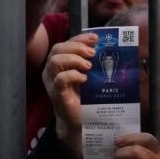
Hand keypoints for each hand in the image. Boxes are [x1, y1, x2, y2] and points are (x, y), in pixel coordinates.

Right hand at [42, 33, 97, 156]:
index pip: (65, 43)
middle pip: (57, 48)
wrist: (83, 120)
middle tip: (92, 54)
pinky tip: (85, 79)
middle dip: (76, 47)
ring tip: (89, 66)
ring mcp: (52, 82)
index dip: (79, 38)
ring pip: (55, 61)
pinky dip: (73, 75)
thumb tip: (107, 47)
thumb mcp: (91, 75)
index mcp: (61, 63)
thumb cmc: (87, 96)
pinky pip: (60, 79)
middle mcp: (53, 70)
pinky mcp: (57, 94)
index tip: (95, 38)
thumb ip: (93, 62)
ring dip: (74, 60)